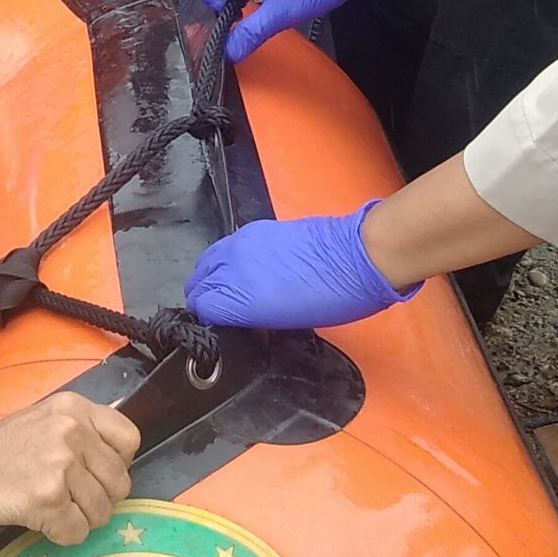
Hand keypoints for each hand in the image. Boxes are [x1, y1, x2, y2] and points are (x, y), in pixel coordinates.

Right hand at [0, 394, 140, 546]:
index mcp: (74, 408)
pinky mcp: (49, 498)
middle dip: (100, 498)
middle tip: (71, 498)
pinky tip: (42, 520)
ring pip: (102, 511)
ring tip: (53, 508)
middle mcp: (72, 431)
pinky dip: (62, 534)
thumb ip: (82, 432)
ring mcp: (61, 464)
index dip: (118, 463)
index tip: (96, 473)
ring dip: (81, 519)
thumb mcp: (45, 420)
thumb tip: (118, 461)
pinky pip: (78, 531)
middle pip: (120, 481)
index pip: (129, 439)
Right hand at [185, 202, 417, 330]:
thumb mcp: (288, 321)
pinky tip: (243, 271)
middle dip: (204, 299)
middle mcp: (233, 264)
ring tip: (228, 291)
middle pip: (197, 282)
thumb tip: (238, 318)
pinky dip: (225, 261)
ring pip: (206, 262)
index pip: (200, 306)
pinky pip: (225, 247)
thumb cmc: (335, 297)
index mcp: (240, 294)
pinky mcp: (256, 229)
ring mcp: (242, 242)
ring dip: (211, 278)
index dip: (208, 320)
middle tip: (221, 313)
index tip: (220, 327)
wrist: (360, 255)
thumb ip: (252, 317)